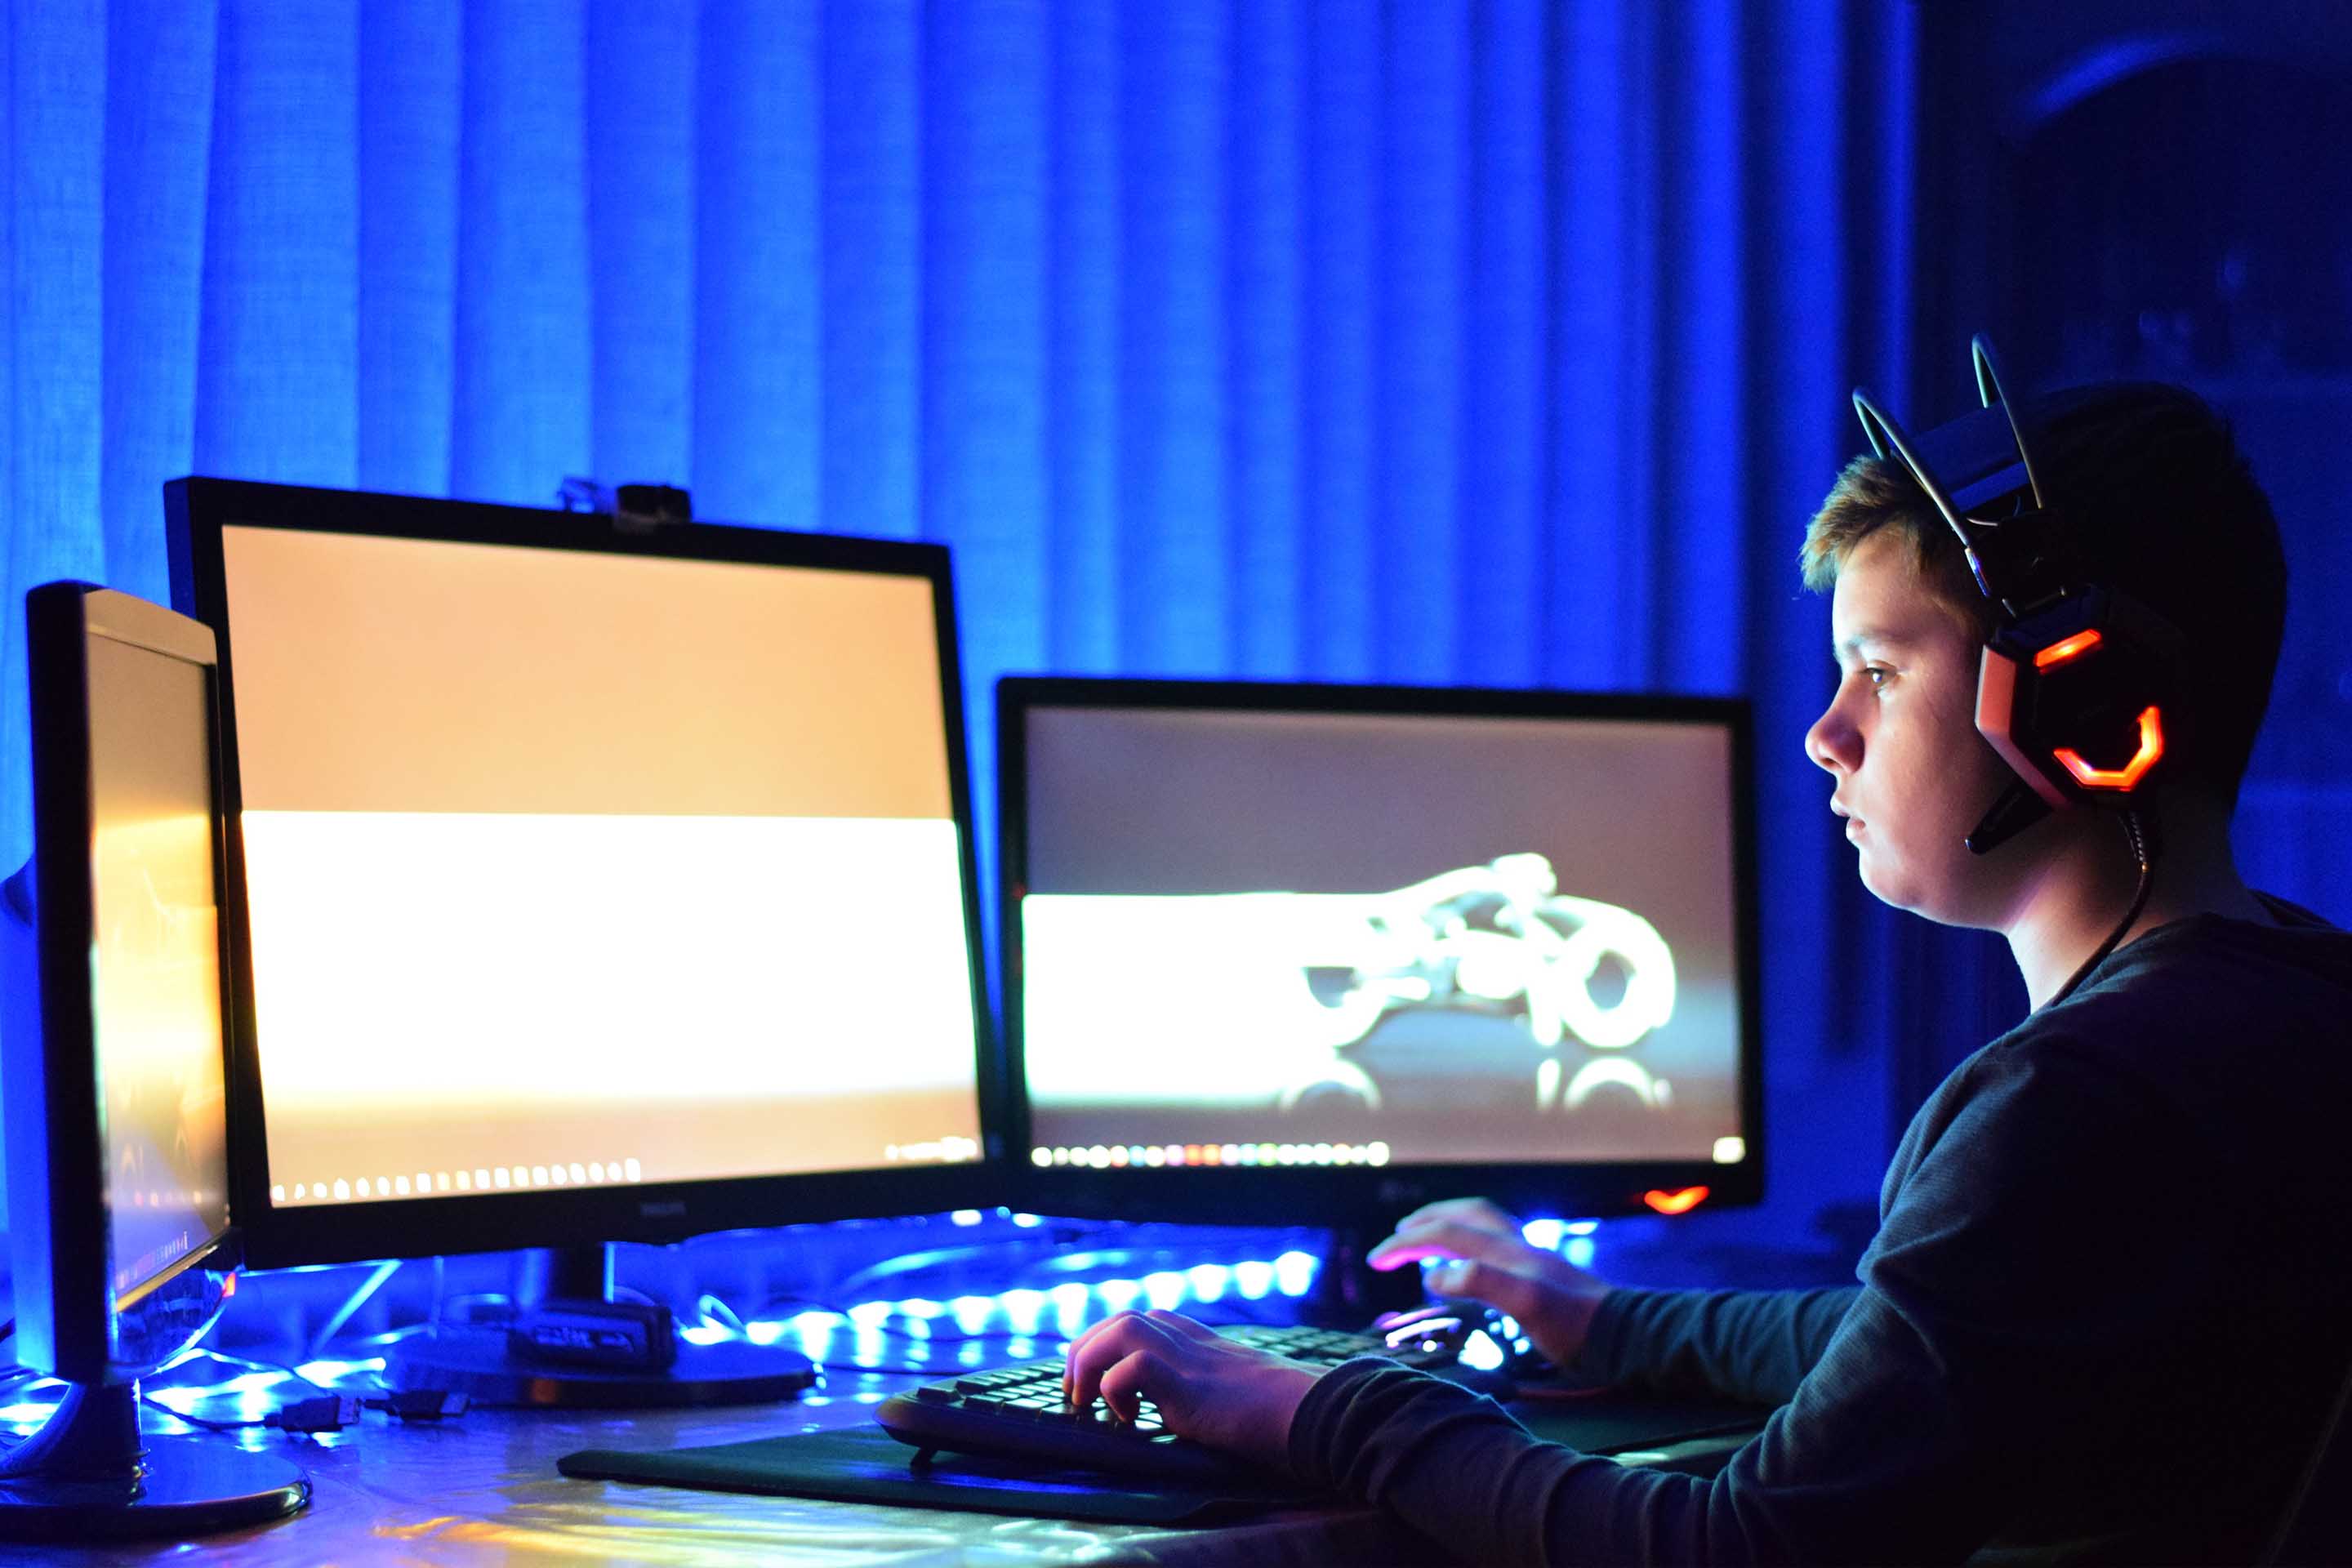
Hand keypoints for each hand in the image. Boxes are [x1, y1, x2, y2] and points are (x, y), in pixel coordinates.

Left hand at [1062, 1309, 1322, 1471]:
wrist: (1318, 1414)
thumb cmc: (1288, 1413)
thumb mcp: (1242, 1392)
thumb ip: (1215, 1389)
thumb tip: (1197, 1412)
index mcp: (1203, 1343)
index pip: (1144, 1321)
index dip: (1107, 1344)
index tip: (1093, 1381)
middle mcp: (1192, 1342)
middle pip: (1121, 1317)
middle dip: (1085, 1349)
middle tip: (1076, 1394)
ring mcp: (1191, 1359)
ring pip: (1122, 1326)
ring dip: (1090, 1359)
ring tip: (1087, 1400)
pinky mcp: (1191, 1385)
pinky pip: (1136, 1366)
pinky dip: (1117, 1389)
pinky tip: (1128, 1419)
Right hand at [1366, 1197, 1612, 1367]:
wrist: (1625, 1336)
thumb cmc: (1576, 1327)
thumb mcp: (1527, 1305)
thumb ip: (1481, 1282)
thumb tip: (1435, 1273)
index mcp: (1507, 1251)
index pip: (1445, 1234)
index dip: (1405, 1242)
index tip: (1374, 1259)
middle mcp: (1517, 1246)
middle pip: (1461, 1218)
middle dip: (1421, 1224)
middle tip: (1391, 1241)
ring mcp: (1531, 1257)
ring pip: (1480, 1224)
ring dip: (1444, 1225)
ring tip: (1421, 1238)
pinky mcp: (1542, 1273)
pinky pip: (1494, 1243)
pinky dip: (1468, 1244)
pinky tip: (1468, 1264)